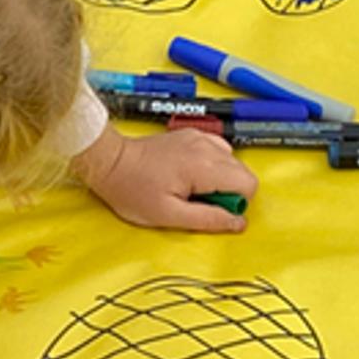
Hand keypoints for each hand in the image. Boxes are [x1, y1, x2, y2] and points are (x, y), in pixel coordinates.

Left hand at [71, 124, 255, 230]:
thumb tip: (238, 223)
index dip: (236, 203)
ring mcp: (199, 138)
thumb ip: (208, 219)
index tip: (213, 210)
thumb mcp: (169, 216)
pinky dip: (211, 166)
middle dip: (228, 192)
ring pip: (231, 162)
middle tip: (197, 202)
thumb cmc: (132, 189)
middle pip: (242, 172)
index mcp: (204, 166)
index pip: (248, 183)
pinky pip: (217, 151)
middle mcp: (206, 147)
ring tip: (191, 189)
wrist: (110, 162)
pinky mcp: (190, 136)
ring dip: (219, 179)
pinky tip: (190, 175)